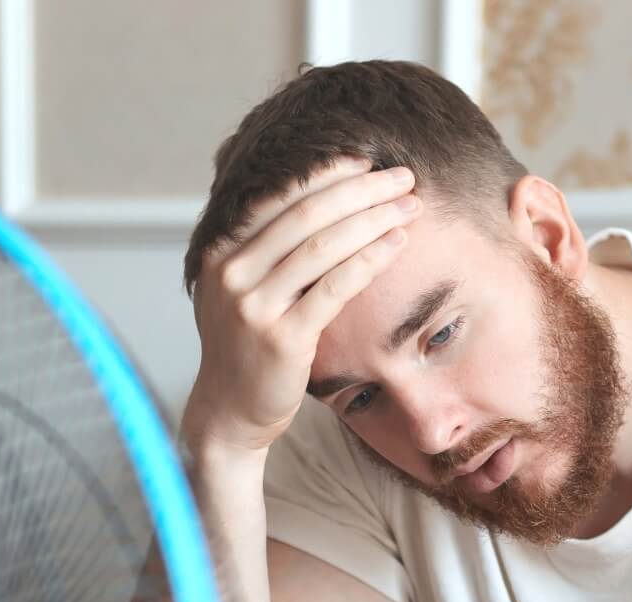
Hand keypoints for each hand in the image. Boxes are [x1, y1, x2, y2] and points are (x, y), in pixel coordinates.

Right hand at [180, 157, 420, 454]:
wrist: (230, 412)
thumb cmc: (247, 347)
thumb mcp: (240, 290)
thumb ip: (263, 249)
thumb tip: (317, 197)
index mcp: (221, 252)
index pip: (279, 195)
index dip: (327, 172)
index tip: (367, 160)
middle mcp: (231, 273)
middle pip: (306, 212)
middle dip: (361, 189)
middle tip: (402, 177)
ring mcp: (254, 306)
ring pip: (324, 245)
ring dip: (374, 218)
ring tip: (410, 205)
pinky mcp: (283, 338)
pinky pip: (335, 287)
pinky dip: (370, 259)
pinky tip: (398, 243)